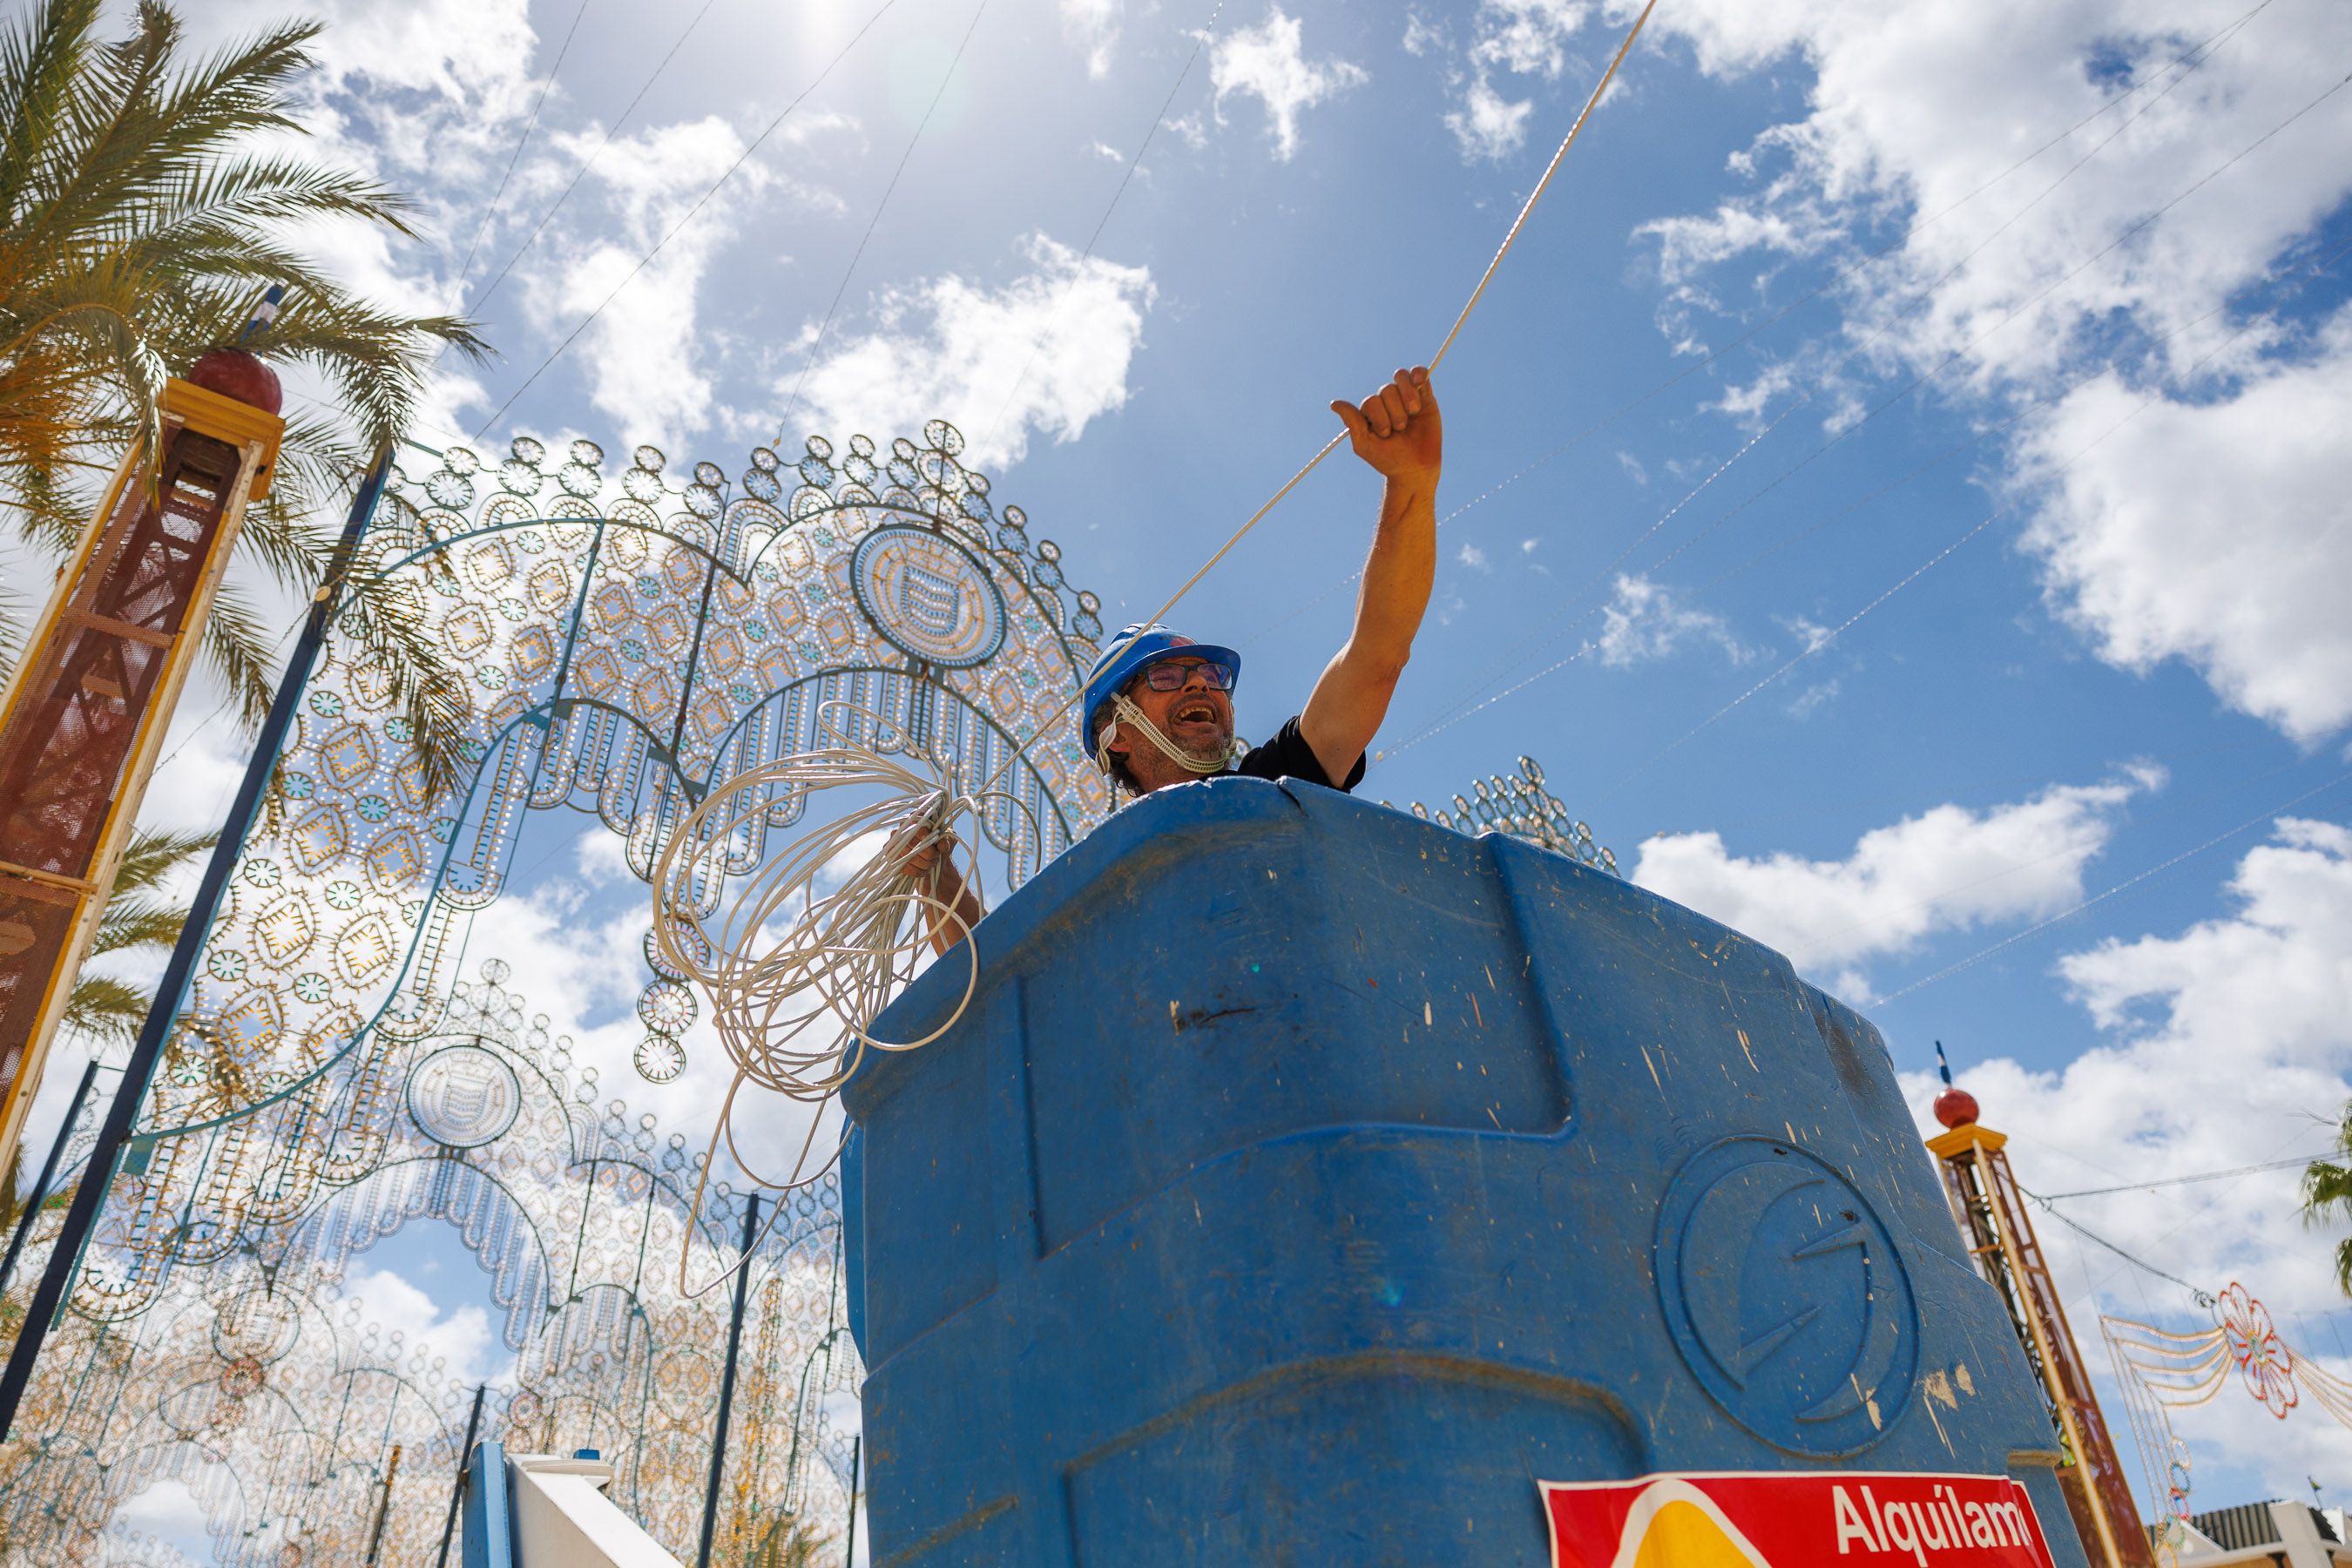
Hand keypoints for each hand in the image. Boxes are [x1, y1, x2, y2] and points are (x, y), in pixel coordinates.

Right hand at [886, 817, 953, 880]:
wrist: (935, 863)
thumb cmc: (940, 846)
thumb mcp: (949, 841)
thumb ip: (946, 840)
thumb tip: (942, 844)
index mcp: (915, 819)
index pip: (914, 822)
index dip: (923, 832)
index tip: (932, 840)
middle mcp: (901, 829)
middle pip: (910, 841)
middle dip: (927, 852)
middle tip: (936, 855)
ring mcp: (894, 844)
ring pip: (908, 856)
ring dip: (925, 863)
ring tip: (933, 862)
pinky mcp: (892, 859)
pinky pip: (905, 867)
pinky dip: (918, 871)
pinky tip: (925, 870)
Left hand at [1330, 367, 1440, 483]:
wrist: (1415, 469)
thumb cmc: (1388, 459)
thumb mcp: (1364, 443)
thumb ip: (1352, 421)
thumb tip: (1334, 404)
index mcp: (1371, 411)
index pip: (1371, 401)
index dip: (1379, 416)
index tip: (1385, 435)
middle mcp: (1387, 402)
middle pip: (1386, 389)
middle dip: (1394, 412)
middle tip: (1400, 430)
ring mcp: (1406, 397)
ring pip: (1401, 379)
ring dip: (1407, 397)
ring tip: (1413, 414)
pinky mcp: (1425, 397)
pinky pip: (1419, 374)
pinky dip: (1419, 373)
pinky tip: (1419, 381)